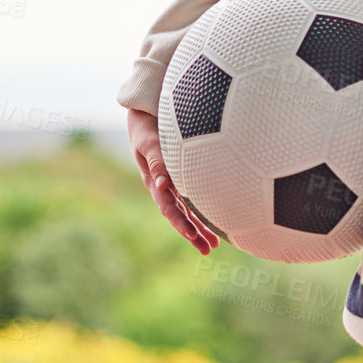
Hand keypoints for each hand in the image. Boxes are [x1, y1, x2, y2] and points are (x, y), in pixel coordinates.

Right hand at [126, 107, 219, 252]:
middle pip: (179, 215)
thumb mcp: (149, 142)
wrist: (146, 112)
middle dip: (192, 234)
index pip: (168, 207)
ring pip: (187, 211)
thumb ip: (157, 161)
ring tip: (214, 245)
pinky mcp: (181, 177)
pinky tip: (216, 223)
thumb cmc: (147, 125)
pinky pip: (193, 199)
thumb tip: (163, 185)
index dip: (180, 222)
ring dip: (199, 228)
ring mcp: (172, 184)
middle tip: (207, 250)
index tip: (192, 235)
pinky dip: (203, 212)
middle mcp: (163, 186)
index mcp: (154, 181)